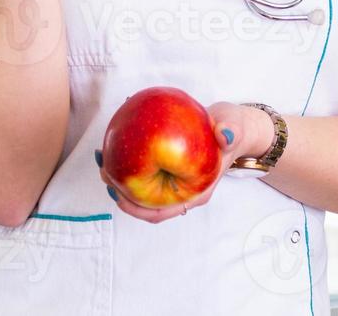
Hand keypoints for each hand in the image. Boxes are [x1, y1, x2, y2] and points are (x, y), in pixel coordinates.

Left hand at [96, 101, 275, 223]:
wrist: (231, 126)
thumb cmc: (231, 129)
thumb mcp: (233, 127)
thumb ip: (231, 132)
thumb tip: (224, 135)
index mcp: (196, 191)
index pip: (163, 211)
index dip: (138, 209)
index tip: (117, 194)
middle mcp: (181, 190)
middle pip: (146, 202)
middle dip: (121, 191)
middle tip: (103, 169)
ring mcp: (173, 178)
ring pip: (141, 187)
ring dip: (120, 176)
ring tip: (104, 157)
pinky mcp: (166, 164)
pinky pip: (143, 168)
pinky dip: (128, 160)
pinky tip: (116, 142)